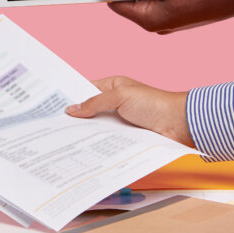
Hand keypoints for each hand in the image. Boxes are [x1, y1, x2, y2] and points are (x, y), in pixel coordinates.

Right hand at [66, 76, 192, 147]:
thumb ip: (95, 103)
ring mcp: (120, 120)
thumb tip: (72, 110)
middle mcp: (115, 102)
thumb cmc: (154, 103)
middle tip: (55, 124)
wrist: (180, 124)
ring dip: (87, 131)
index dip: (71, 96)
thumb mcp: (120, 97)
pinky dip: (99, 142)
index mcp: (113, 86)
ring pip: (98, 125)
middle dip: (76, 116)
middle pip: (90, 109)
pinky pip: (108, 138)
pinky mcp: (126, 135)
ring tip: (66, 138)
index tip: (53, 105)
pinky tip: (86, 147)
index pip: (86, 89)